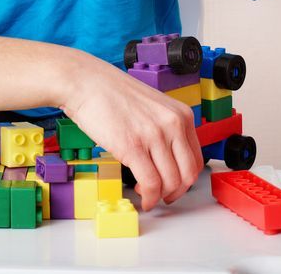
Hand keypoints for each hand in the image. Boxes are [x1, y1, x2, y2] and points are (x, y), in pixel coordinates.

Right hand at [60, 57, 203, 211]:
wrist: (84, 81)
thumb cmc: (109, 92)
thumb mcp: (151, 105)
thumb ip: (164, 128)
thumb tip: (165, 157)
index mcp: (180, 115)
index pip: (196, 159)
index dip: (185, 178)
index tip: (174, 184)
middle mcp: (172, 125)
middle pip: (187, 174)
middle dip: (176, 191)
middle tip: (163, 196)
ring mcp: (153, 136)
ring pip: (170, 182)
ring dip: (159, 195)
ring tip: (145, 193)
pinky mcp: (133, 147)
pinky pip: (150, 183)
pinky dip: (149, 197)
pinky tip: (142, 197)